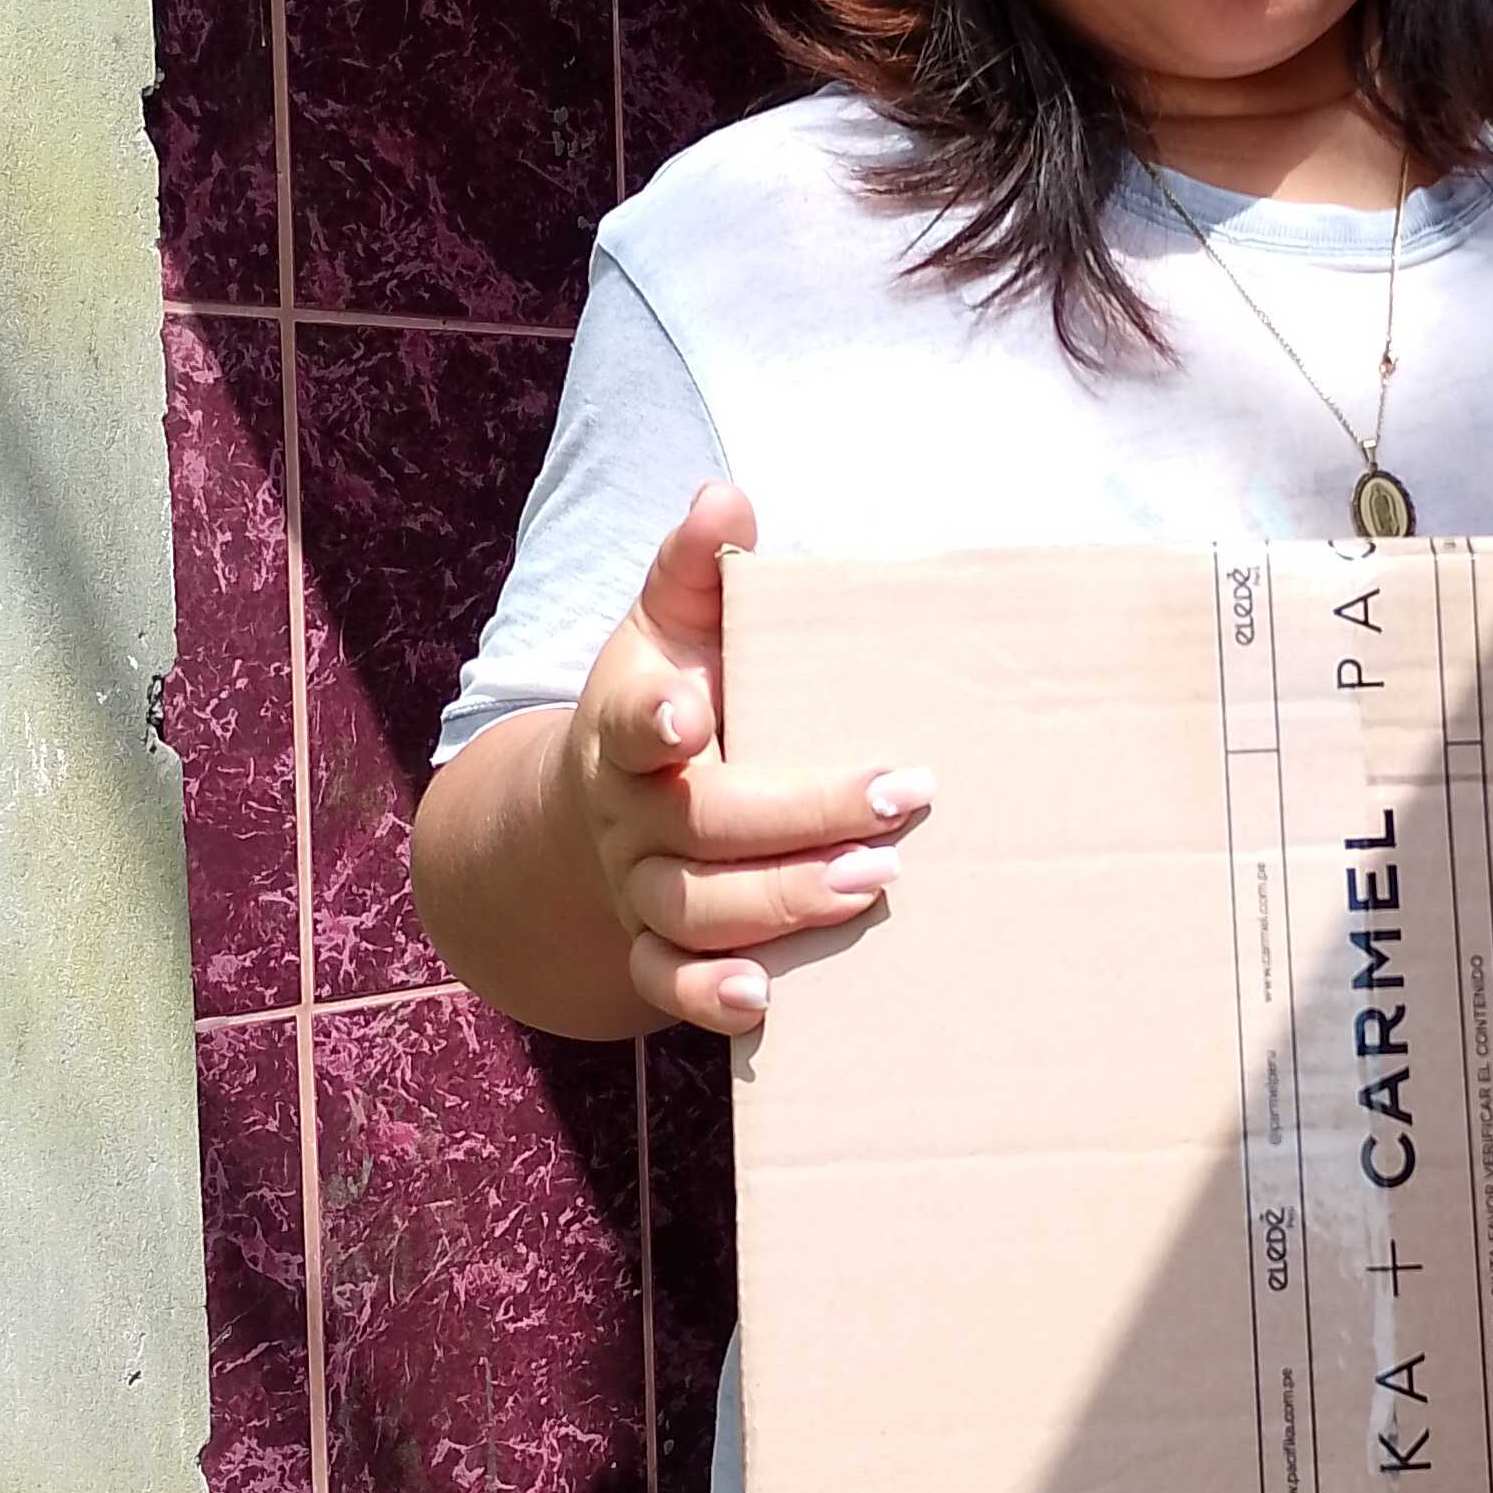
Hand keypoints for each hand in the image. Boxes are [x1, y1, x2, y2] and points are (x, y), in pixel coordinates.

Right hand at [560, 483, 929, 1035]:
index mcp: (626, 729)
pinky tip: (764, 997)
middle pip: (701, 824)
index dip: (651, 721)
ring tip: (871, 884)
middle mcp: (626, 815)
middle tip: (895, 800)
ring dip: (782, 902)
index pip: (629, 723)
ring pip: (694, 908)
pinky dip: (707, 994)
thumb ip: (698, 566)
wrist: (598, 807)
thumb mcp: (671, 625)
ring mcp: (637, 886)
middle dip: (799, 816)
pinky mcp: (652, 943)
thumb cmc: (666, 697)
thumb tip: (727, 495)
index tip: (687, 711)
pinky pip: (665, 981)